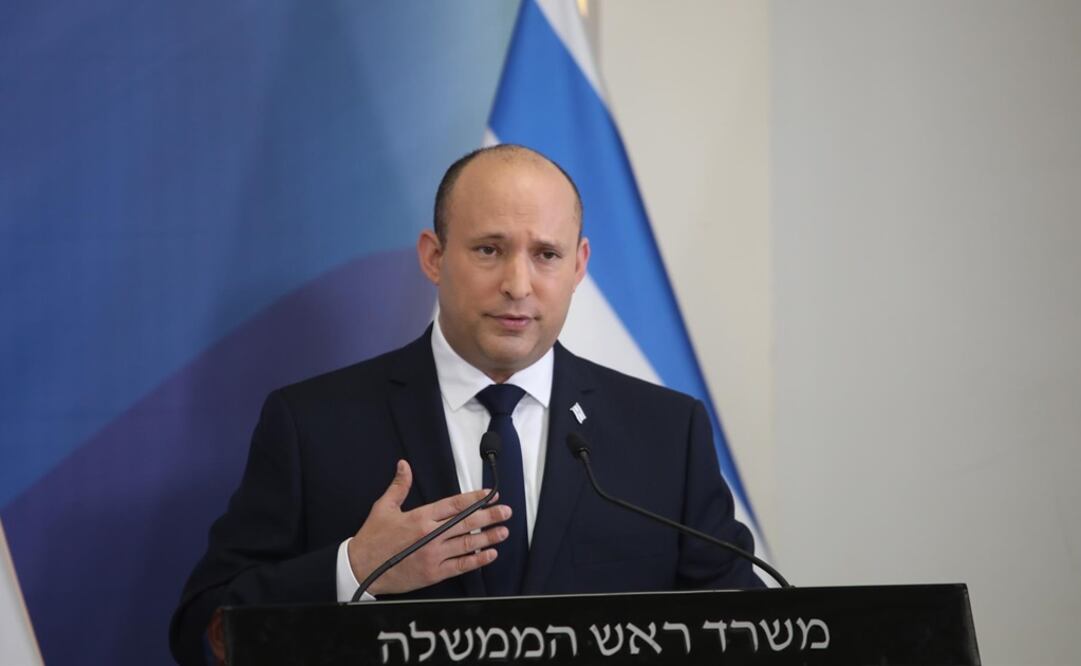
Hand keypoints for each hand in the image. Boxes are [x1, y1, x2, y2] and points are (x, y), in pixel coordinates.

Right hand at [347, 460, 510, 594]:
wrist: (360, 569)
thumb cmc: (372, 539)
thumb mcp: (384, 507)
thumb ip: (399, 486)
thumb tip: (404, 466)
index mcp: (420, 518)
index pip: (454, 505)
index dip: (475, 499)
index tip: (490, 494)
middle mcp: (430, 536)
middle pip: (466, 523)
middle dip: (489, 516)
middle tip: (505, 511)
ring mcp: (433, 556)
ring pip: (467, 544)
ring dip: (488, 537)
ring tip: (503, 532)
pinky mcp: (433, 573)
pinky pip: (460, 566)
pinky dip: (476, 560)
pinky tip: (489, 554)